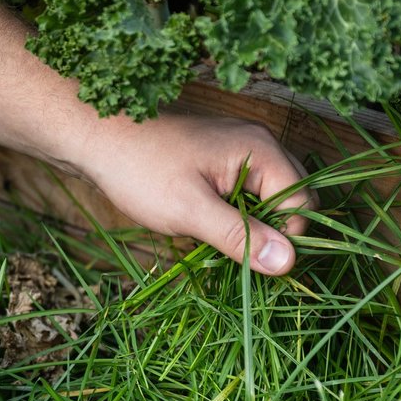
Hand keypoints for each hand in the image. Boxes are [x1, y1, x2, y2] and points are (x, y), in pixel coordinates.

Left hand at [73, 113, 312, 275]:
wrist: (97, 136)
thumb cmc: (140, 170)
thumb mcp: (190, 211)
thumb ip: (240, 237)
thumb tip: (288, 264)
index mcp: (262, 150)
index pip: (303, 205)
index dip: (286, 240)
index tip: (253, 265)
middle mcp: (261, 145)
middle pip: (292, 201)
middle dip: (271, 234)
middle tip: (236, 258)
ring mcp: (242, 151)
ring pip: (268, 201)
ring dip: (251, 228)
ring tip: (217, 242)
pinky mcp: (222, 161)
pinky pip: (246, 195)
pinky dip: (234, 217)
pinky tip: (207, 227)